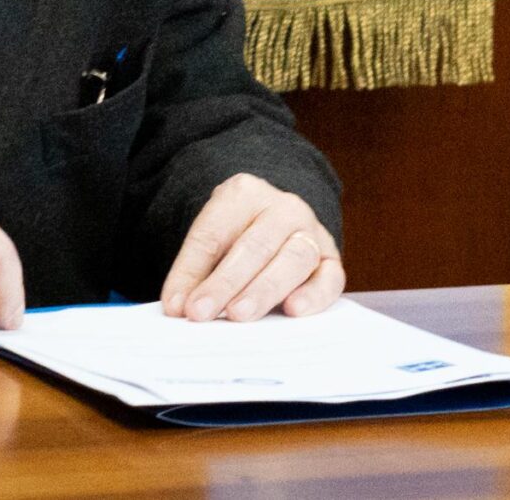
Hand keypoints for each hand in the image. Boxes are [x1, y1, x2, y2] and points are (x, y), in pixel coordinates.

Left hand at [160, 173, 343, 321]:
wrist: (275, 222)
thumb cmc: (236, 236)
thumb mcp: (209, 242)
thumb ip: (193, 273)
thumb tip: (178, 306)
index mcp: (244, 194)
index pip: (214, 233)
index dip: (193, 270)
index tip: (180, 306)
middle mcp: (284, 208)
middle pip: (255, 245)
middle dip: (226, 282)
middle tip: (203, 312)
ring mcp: (311, 232)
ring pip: (294, 258)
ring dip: (265, 289)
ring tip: (239, 314)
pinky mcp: (331, 260)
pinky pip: (330, 277)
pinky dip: (314, 295)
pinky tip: (293, 310)